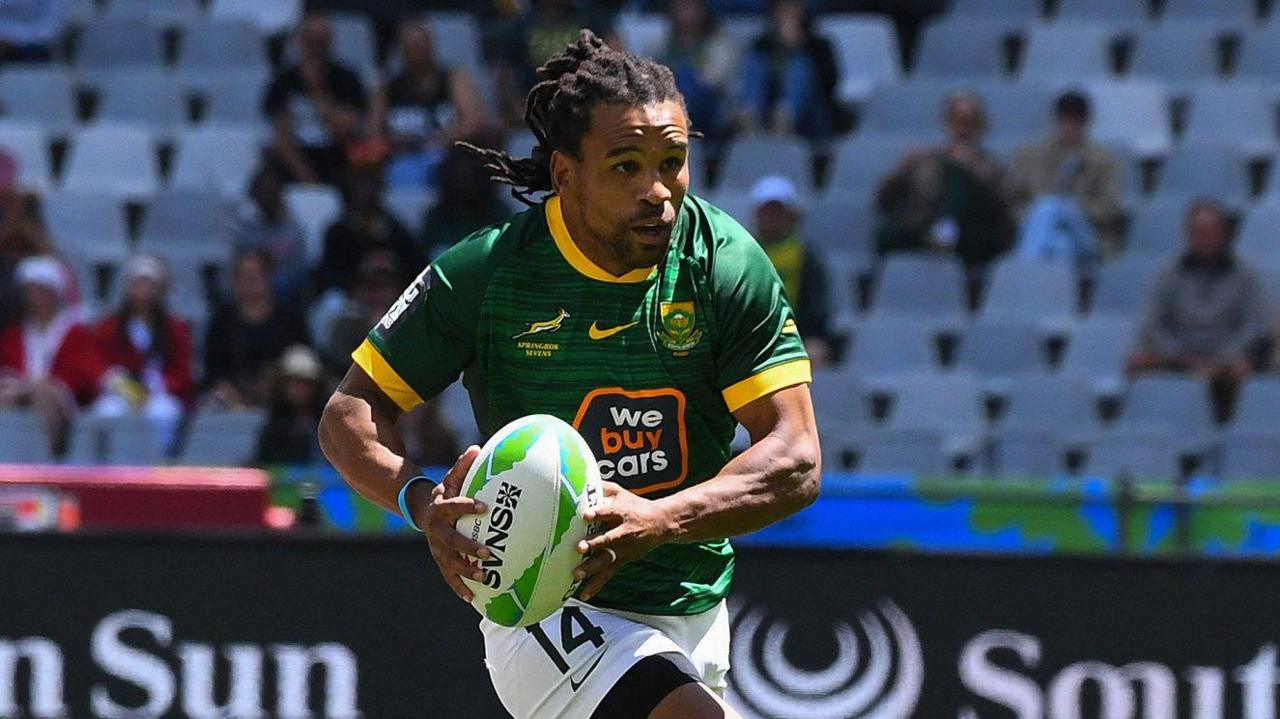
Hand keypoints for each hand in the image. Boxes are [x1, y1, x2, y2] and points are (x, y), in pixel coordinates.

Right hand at [414, 445, 490, 601]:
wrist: (422, 511)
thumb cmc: (445, 494)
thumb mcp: (451, 479)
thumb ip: (463, 466)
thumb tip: (476, 448)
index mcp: (441, 508)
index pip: (455, 506)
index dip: (468, 506)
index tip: (485, 506)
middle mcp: (437, 530)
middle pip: (452, 541)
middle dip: (469, 547)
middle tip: (489, 553)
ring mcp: (437, 548)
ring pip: (450, 562)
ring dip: (466, 571)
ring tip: (484, 577)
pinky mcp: (439, 560)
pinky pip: (448, 577)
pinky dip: (459, 587)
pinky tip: (472, 599)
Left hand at [574, 482, 676, 601]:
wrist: (661, 524)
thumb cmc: (635, 505)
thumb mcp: (621, 492)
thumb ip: (601, 486)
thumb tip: (579, 477)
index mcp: (622, 512)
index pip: (608, 511)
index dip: (597, 513)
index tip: (586, 515)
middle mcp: (623, 531)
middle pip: (608, 538)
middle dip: (594, 544)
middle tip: (579, 547)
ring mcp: (623, 549)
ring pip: (607, 559)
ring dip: (592, 567)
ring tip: (577, 574)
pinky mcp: (622, 560)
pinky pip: (608, 574)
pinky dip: (596, 585)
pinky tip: (584, 594)